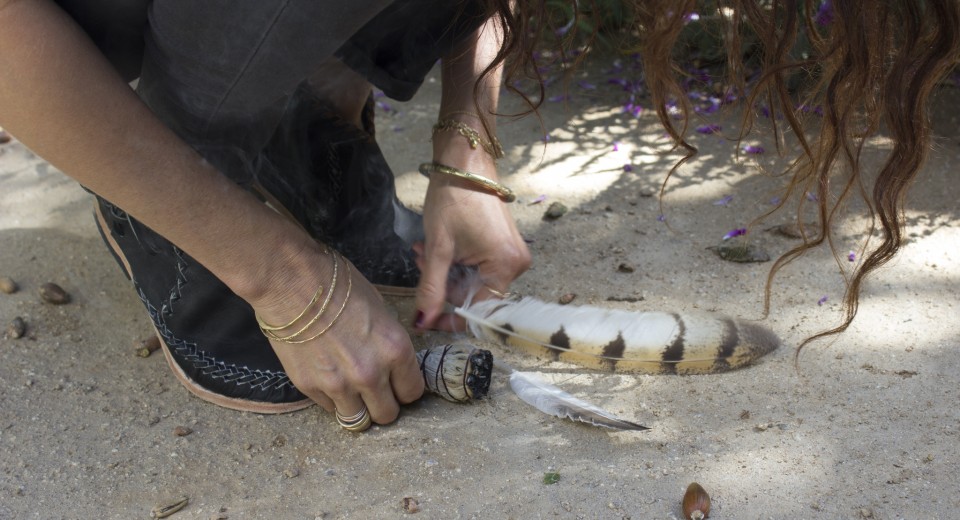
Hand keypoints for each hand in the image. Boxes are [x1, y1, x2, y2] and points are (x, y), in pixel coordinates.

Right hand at [250, 245, 423, 424]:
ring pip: (359, 421)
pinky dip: (332, 400)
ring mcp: (339, 385)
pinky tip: (327, 378)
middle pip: (388, 414)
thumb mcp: (380, 310)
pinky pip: (329, 409)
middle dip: (384, 403)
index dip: (405, 388)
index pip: (413, 392)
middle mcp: (371, 374)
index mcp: (395, 350)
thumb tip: (391, 363)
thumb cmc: (338, 285)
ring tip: (351, 390)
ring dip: (358, 407)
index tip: (397, 384)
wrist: (291, 281)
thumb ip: (389, 345)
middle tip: (375, 390)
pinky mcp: (310, 388)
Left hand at [414, 158, 530, 331]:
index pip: (479, 310)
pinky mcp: (504, 245)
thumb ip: (431, 289)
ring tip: (423, 250)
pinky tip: (439, 247)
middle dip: (444, 286)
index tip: (426, 319)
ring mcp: (512, 254)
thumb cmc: (453, 199)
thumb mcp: (438, 248)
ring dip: (447, 272)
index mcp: (505, 266)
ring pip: (474, 281)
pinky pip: (480, 267)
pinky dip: (457, 263)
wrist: (465, 163)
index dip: (451, 318)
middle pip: (476, 295)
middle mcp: (516, 264)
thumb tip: (422, 323)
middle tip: (419, 264)